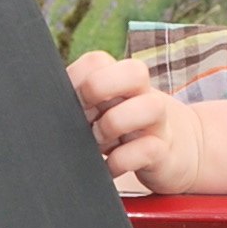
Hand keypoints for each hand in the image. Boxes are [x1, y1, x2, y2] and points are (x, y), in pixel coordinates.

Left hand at [68, 50, 206, 197]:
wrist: (183, 151)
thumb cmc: (129, 128)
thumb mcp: (107, 108)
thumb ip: (83, 100)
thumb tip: (44, 107)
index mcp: (124, 80)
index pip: (98, 61)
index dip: (77, 79)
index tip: (69, 102)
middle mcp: (145, 95)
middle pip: (135, 71)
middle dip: (99, 89)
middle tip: (85, 114)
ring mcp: (158, 123)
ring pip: (149, 107)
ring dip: (114, 125)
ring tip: (99, 142)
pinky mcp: (164, 152)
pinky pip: (148, 150)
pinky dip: (121, 161)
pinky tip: (109, 167)